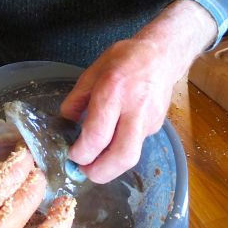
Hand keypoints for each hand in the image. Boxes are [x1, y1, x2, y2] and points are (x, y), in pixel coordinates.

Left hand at [61, 39, 175, 182]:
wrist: (161, 54)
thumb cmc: (123, 60)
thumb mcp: (91, 73)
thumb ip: (75, 101)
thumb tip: (66, 123)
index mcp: (114, 92)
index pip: (97, 136)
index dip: (82, 153)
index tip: (72, 154)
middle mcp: (135, 109)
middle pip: (122, 157)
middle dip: (100, 173)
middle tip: (84, 172)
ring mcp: (149, 121)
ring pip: (132, 157)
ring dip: (110, 168)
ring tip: (94, 163)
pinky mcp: (156, 127)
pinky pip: (135, 146)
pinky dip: (119, 151)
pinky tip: (110, 142)